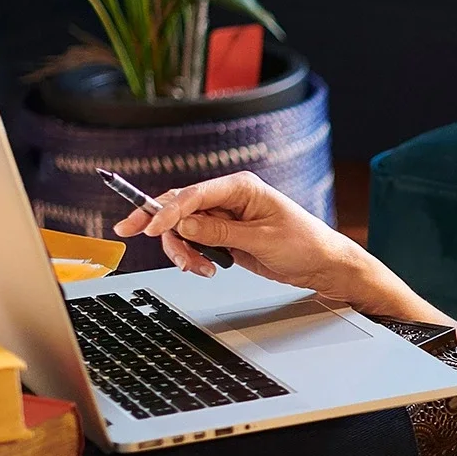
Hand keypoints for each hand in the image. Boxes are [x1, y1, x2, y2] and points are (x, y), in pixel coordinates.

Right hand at [112, 171, 368, 299]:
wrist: (323, 264)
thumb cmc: (305, 243)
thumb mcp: (262, 240)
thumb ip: (221, 232)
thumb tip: (184, 225)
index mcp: (241, 187)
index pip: (194, 194)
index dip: (167, 210)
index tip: (148, 227)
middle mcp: (229, 198)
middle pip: (179, 207)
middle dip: (160, 225)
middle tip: (133, 235)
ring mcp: (224, 218)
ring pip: (182, 228)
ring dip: (181, 249)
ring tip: (199, 268)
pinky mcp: (224, 236)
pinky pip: (194, 242)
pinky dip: (191, 256)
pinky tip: (203, 268)